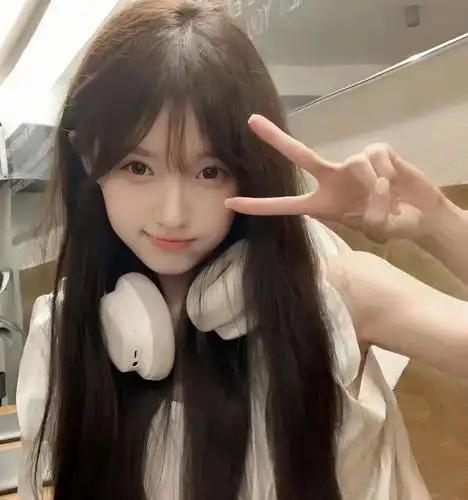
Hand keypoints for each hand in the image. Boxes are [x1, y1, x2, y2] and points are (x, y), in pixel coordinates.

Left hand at [225, 114, 443, 242]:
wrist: (419, 215)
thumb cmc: (391, 224)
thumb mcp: (376, 230)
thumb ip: (372, 218)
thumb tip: (376, 187)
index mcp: (322, 203)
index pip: (285, 204)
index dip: (259, 206)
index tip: (231, 201)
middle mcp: (331, 178)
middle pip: (300, 155)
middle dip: (275, 138)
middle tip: (251, 120)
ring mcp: (352, 162)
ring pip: (354, 164)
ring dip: (375, 190)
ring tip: (388, 202)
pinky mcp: (375, 150)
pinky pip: (375, 159)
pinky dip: (387, 176)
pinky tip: (395, 183)